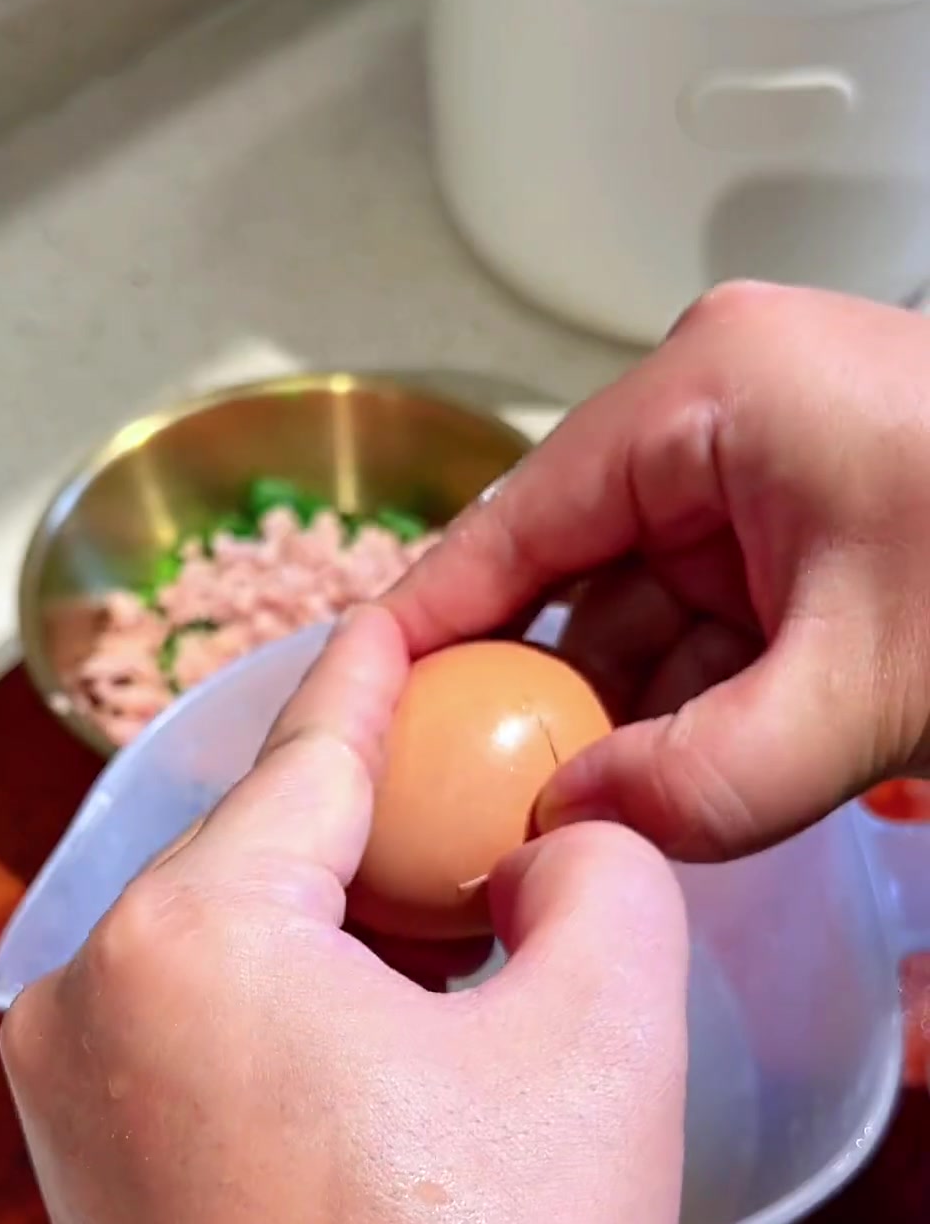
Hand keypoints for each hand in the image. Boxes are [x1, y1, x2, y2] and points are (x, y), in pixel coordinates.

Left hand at [1, 607, 686, 1223]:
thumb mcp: (604, 1030)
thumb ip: (597, 874)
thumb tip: (549, 853)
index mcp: (188, 934)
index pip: (310, 763)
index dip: (379, 685)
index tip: (402, 620)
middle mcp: (89, 1006)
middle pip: (262, 863)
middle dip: (376, 838)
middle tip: (483, 826)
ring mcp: (70, 1113)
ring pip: (229, 961)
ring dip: (339, 944)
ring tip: (456, 957)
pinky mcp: (87, 1201)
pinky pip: (196, 1052)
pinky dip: (289, 1029)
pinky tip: (385, 1070)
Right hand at [388, 283, 929, 860]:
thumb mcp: (862, 694)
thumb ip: (702, 780)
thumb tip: (563, 832)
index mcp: (705, 391)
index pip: (517, 517)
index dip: (432, 622)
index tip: (361, 710)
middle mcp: (721, 406)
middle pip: (577, 572)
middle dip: (543, 698)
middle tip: (477, 812)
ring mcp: (773, 459)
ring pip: (650, 607)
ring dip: (627, 715)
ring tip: (572, 822)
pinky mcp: (817, 513)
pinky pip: (718, 616)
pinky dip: (698, 702)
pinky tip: (666, 785)